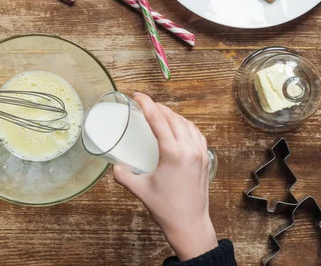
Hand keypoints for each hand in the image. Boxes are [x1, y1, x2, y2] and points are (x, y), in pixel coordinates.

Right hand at [113, 93, 217, 261]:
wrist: (190, 225)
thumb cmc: (166, 208)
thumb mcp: (138, 189)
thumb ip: (122, 174)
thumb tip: (115, 165)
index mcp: (173, 153)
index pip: (159, 119)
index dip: (146, 104)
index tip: (136, 96)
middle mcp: (189, 149)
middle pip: (173, 118)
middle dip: (158, 108)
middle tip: (145, 104)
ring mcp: (200, 154)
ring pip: (187, 124)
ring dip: (173, 115)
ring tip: (160, 113)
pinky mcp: (205, 160)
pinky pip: (197, 135)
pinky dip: (186, 126)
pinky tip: (179, 127)